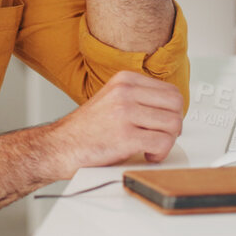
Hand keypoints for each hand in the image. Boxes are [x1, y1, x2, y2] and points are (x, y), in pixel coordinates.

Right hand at [46, 70, 184, 173]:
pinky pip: (163, 142)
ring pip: (173, 124)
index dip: (172, 112)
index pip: (171, 91)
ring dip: (167, 141)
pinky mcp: (126, 136)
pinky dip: (160, 154)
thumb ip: (138, 98)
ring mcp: (125, 112)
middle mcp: (126, 92)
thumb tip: (169, 110)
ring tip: (151, 147)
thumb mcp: (112, 99)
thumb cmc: (86, 129)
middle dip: (173, 125)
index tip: (161, 124)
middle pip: (176, 105)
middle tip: (160, 136)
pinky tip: (147, 154)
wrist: (59, 147)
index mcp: (125, 80)